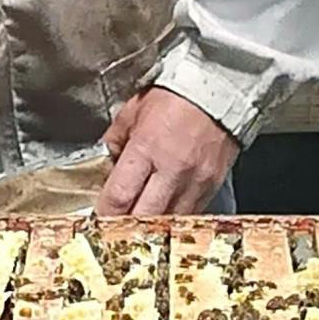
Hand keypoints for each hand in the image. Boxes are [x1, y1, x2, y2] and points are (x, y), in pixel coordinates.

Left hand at [97, 85, 237, 217]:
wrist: (221, 88)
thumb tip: (107, 165)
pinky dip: (172, 220)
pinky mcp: (212, 187)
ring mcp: (195, 182)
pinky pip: (188, 215)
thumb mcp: (133, 112)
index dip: (104, 214)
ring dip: (150, 230)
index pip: (119, 196)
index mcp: (146, 148)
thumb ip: (116, 141)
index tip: (97, 219)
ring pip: (167, 223)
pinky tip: (162, 217)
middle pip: (142, 218)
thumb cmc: (176, 96)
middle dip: (124, 229)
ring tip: (137, 229)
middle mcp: (172, 170)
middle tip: (113, 230)